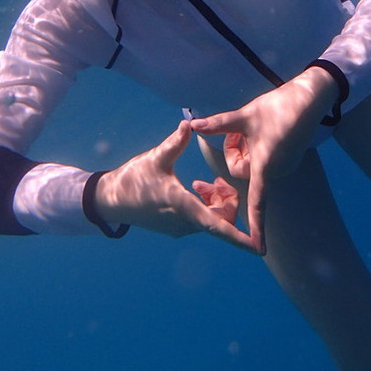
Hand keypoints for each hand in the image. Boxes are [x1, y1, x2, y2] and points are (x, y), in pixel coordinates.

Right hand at [95, 120, 255, 251]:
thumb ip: (175, 142)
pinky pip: (203, 221)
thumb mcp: (155, 158)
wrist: (111, 201)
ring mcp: (180, 228)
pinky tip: (198, 189)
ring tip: (206, 183)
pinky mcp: (176, 227)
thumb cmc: (132, 179)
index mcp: (183, 207)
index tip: (258, 247)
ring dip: (216, 202)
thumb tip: (189, 123)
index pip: (218, 226)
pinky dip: (207, 206)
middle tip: (218, 181)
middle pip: (221, 218)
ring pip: (213, 220)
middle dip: (227, 200)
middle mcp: (185, 223)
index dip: (240, 237)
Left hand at [190, 67, 337, 254]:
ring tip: (254, 126)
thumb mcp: (244, 115)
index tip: (258, 248)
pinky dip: (257, 147)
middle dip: (235, 151)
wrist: (310, 99)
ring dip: (246, 147)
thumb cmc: (277, 107)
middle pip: (242, 170)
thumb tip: (193, 125)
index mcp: (264, 166)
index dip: (256, 227)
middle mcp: (276, 171)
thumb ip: (217, 124)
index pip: (257, 203)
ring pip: (252, 163)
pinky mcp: (288, 159)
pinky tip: (263, 128)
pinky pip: (263, 160)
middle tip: (239, 129)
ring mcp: (283, 166)